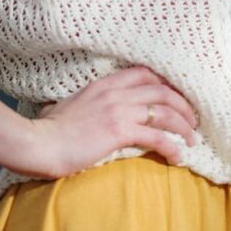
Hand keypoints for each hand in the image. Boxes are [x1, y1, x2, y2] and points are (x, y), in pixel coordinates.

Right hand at [24, 66, 198, 178]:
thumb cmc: (49, 129)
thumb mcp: (69, 106)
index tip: (178, 98)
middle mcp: (114, 91)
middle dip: (183, 105)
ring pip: (164, 111)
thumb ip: (84, 103)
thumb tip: (78, 109)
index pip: (145, 73)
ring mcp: (118, 109)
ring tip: (192, 139)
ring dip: (183, 125)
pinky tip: (178, 156)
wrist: (38, 142)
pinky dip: (172, 146)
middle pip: (162, 90)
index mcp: (104, 83)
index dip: (167, 84)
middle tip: (192, 120)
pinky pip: (156, 136)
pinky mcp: (118, 130)